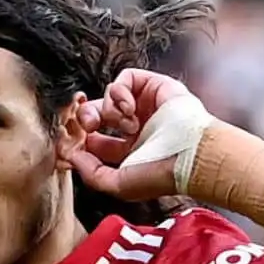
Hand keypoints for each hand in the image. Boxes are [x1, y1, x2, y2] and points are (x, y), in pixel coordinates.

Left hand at [69, 68, 203, 200]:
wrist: (190, 155)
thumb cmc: (162, 174)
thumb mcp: (119, 185)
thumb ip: (90, 173)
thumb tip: (73, 156)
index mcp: (129, 151)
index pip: (95, 141)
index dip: (81, 139)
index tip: (72, 142)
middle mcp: (137, 127)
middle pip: (97, 114)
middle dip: (86, 118)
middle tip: (88, 126)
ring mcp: (145, 105)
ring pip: (108, 95)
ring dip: (110, 110)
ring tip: (129, 125)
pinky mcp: (153, 86)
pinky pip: (125, 78)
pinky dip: (120, 91)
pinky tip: (130, 108)